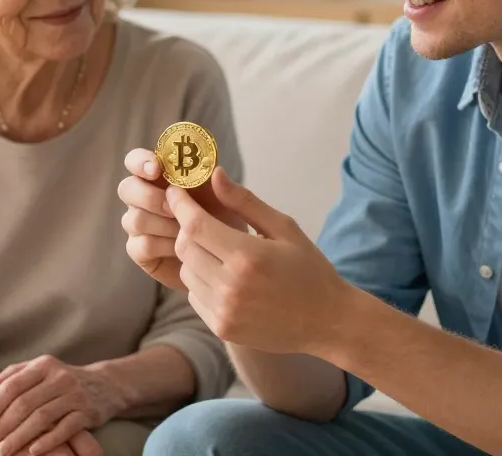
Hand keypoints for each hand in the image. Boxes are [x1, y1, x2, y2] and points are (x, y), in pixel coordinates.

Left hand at [0, 355, 118, 455]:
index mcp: (45, 365)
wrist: (106, 384)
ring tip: (3, 451)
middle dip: (3, 426)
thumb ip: (16, 373)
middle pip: (25, 403)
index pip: (13, 386)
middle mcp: (60, 377)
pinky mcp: (87, 412)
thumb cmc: (64, 379)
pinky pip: (65, 428)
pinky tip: (32, 451)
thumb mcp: (43, 369)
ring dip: (19, 436)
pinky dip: (48, 441)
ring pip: (42, 418)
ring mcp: (75, 394)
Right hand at [118, 148, 245, 290]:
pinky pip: (141, 245)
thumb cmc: (221, 219)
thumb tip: (217, 170)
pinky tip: (182, 249)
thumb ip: (219, 183)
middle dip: (150, 197)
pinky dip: (164, 246)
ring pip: (134, 218)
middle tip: (173, 207)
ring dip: (162, 224)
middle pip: (126, 188)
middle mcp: (143, 197)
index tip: (156, 168)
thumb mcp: (224, 197)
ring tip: (186, 231)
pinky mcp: (140, 250)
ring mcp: (139, 224)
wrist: (224, 258)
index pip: (135, 160)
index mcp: (160, 176)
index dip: (140, 162)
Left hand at [169, 167, 351, 355]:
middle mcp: (231, 286)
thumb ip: (245, 201)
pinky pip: (194, 295)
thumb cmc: (308, 268)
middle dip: (186, 228)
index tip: (176, 191)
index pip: (195, 224)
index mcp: (247, 256)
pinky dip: (201, 281)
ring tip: (218, 250)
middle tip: (199, 219)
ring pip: (186, 271)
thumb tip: (214, 174)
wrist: (326, 321)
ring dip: (194, 255)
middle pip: (184, 247)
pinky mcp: (221, 327)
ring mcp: (224, 311)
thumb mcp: (283, 228)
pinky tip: (225, 277)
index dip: (180, 204)